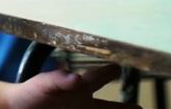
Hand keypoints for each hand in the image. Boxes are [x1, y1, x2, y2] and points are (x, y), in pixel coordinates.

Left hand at [5, 66, 139, 108]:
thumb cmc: (29, 93)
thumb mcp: (42, 85)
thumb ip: (58, 80)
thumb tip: (77, 78)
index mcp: (78, 88)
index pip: (99, 77)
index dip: (112, 72)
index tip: (125, 66)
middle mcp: (84, 102)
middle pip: (112, 106)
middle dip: (127, 108)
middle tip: (141, 108)